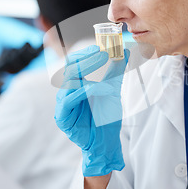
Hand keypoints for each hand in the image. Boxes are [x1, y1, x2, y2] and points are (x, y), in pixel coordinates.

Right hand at [55, 45, 128, 176]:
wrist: (105, 141)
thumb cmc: (105, 117)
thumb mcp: (113, 90)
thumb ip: (116, 71)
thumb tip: (125, 51)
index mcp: (76, 83)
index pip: (75, 61)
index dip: (85, 52)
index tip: (101, 47)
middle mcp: (67, 90)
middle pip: (70, 67)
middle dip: (86, 59)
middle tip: (102, 53)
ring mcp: (63, 103)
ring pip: (70, 81)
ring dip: (90, 75)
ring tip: (108, 78)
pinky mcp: (62, 116)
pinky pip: (71, 99)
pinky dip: (87, 92)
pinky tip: (102, 90)